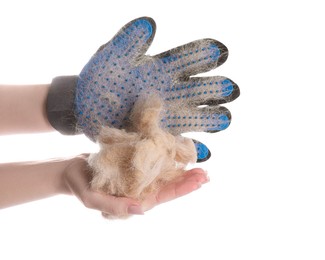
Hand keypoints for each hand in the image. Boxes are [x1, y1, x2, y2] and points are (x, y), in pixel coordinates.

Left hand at [47, 17, 239, 161]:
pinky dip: (191, 147)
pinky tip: (203, 151)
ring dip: (211, 118)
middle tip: (228, 89)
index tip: (218, 52)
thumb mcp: (112, 56)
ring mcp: (167, 116)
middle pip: (199, 91)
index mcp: (162, 70)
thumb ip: (129, 41)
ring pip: (195, 117)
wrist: (85, 105)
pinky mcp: (159, 136)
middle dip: (215, 89)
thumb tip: (149, 24)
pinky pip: (179, 142)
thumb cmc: (100, 78)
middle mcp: (170, 93)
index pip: (188, 60)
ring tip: (224, 119)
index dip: (203, 55)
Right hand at [62, 155, 208, 217]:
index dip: (181, 189)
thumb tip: (142, 210)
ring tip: (199, 165)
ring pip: (164, 175)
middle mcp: (140, 190)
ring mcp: (138, 178)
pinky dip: (167, 160)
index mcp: (133, 200)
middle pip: (168, 187)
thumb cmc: (80, 186)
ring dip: (181, 171)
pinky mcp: (135, 166)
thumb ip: (115, 207)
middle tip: (206, 174)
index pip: (162, 196)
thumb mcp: (92, 200)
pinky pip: (154, 163)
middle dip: (188, 181)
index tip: (198, 182)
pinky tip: (178, 155)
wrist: (73, 169)